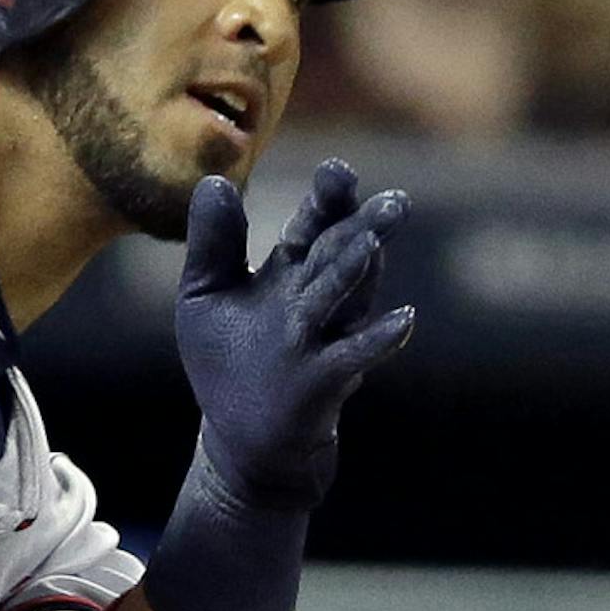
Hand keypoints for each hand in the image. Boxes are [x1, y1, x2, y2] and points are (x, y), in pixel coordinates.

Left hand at [176, 157, 412, 504]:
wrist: (247, 441)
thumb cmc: (229, 365)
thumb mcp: (205, 298)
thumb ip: (213, 244)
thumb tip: (213, 182)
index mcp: (293, 272)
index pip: (317, 226)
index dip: (329, 199)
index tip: (337, 170)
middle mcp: (316, 300)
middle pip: (343, 254)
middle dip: (362, 226)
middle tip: (392, 201)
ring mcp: (325, 340)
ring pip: (348, 299)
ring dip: (361, 272)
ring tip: (372, 243)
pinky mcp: (324, 383)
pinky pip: (355, 357)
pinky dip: (378, 340)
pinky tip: (403, 319)